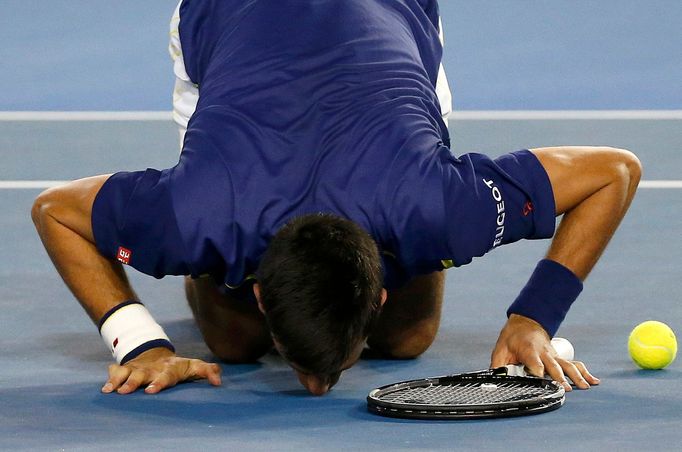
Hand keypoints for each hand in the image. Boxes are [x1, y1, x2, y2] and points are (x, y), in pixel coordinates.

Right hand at [101, 347, 221, 393]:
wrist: (157, 355)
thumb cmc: (179, 367)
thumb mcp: (194, 366)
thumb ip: (208, 371)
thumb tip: (218, 382)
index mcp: (169, 369)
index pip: (165, 376)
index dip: (158, 383)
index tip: (151, 391)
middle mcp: (151, 368)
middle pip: (141, 375)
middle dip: (133, 382)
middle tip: (126, 391)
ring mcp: (137, 368)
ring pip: (126, 373)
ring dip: (118, 381)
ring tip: (109, 391)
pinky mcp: (126, 369)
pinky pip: (115, 370)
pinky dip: (110, 377)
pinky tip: (104, 389)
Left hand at [490, 314, 599, 390]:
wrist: (526, 322)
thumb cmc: (512, 337)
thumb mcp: (500, 349)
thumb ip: (498, 365)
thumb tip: (495, 379)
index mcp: (529, 350)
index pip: (535, 363)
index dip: (538, 372)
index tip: (542, 381)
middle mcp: (544, 353)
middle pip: (554, 366)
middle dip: (559, 378)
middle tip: (565, 389)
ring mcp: (554, 355)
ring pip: (567, 366)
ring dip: (575, 376)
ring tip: (584, 387)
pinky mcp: (559, 358)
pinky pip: (574, 364)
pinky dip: (585, 372)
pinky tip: (594, 381)